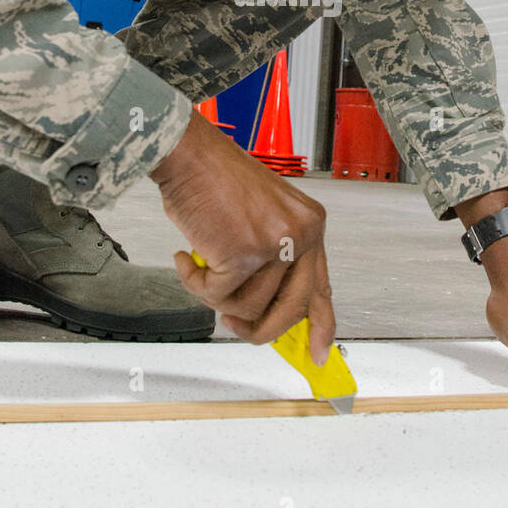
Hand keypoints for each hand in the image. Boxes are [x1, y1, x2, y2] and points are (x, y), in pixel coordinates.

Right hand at [150, 109, 333, 364]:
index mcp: (310, 225)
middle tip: (234, 325)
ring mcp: (274, 244)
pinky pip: (216, 295)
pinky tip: (186, 257)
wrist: (189, 155)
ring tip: (199, 267)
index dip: (321, 325)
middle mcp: (301, 234)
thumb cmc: (215, 180)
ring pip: (247, 306)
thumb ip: (271, 260)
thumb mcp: (261, 217)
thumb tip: (263, 308)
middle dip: (260, 328)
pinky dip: (195, 283)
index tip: (319, 353)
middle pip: (291, 309)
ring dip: (215, 295)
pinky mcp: (244, 253)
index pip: (321, 287)